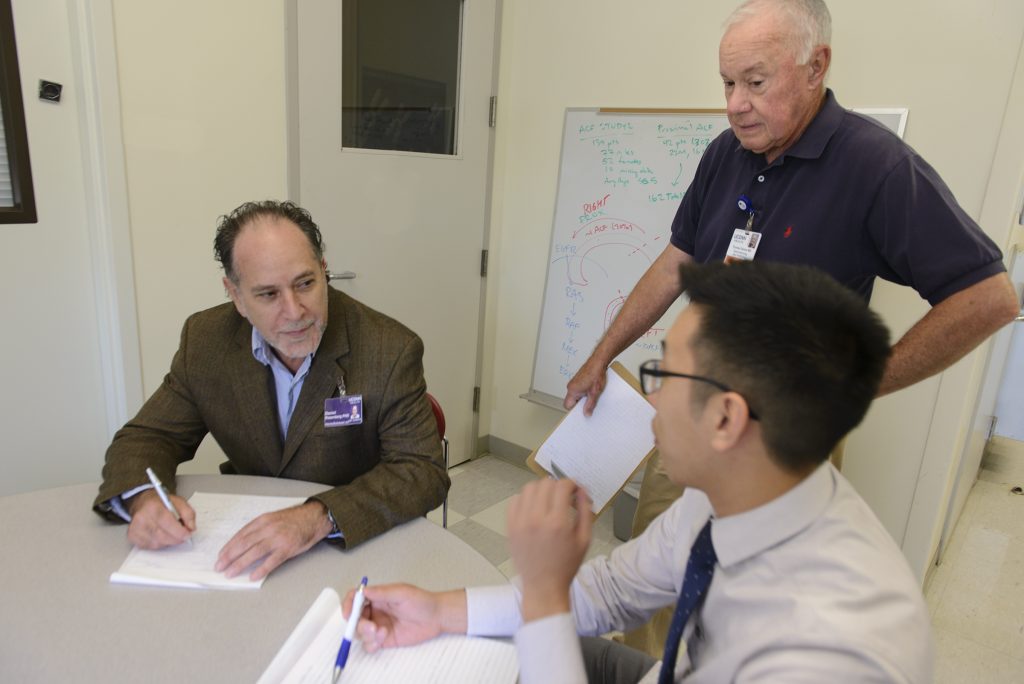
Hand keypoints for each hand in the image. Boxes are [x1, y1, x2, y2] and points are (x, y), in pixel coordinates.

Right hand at [126, 489, 195, 548]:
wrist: (142, 503)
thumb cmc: (161, 503)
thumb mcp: (178, 501)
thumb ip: (188, 513)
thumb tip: (191, 528)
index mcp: (152, 506)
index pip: (167, 522)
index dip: (179, 531)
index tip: (187, 534)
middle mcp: (141, 517)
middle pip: (162, 535)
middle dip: (176, 538)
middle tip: (183, 536)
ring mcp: (135, 528)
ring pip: (157, 543)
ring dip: (168, 541)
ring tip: (170, 532)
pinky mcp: (132, 536)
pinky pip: (151, 547)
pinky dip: (159, 543)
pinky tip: (160, 535)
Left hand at [215, 500, 330, 580]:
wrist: (314, 517)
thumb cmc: (294, 519)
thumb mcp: (273, 519)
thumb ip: (259, 529)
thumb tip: (244, 543)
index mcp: (263, 521)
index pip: (241, 535)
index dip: (229, 546)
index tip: (221, 555)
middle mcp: (268, 528)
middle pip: (244, 544)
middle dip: (229, 556)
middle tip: (219, 566)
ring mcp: (278, 538)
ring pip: (254, 552)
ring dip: (239, 564)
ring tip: (230, 573)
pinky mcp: (288, 548)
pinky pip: (272, 561)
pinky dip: (261, 569)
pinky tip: (253, 576)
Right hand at [349, 584, 466, 652]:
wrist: (436, 617)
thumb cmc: (421, 601)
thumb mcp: (401, 592)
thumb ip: (382, 593)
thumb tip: (363, 591)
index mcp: (377, 597)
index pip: (355, 599)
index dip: (348, 605)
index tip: (349, 613)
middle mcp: (375, 611)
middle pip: (355, 619)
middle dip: (359, 625)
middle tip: (371, 627)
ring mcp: (378, 626)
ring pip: (361, 633)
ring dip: (366, 635)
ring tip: (382, 633)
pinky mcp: (384, 639)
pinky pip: (369, 645)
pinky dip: (371, 644)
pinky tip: (382, 640)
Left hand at [507, 479, 592, 621]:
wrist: (543, 586)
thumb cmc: (566, 565)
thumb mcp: (584, 540)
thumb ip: (585, 512)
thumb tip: (582, 491)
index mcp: (558, 522)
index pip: (562, 486)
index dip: (571, 484)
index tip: (575, 491)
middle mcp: (536, 518)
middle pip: (545, 483)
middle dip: (557, 486)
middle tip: (563, 497)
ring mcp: (520, 522)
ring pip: (528, 488)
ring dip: (541, 490)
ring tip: (548, 501)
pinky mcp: (510, 527)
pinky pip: (514, 501)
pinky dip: (525, 499)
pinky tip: (533, 508)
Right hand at [564, 355, 607, 415]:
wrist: (598, 362)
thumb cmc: (596, 374)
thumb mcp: (594, 393)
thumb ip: (589, 405)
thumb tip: (586, 414)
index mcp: (572, 390)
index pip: (567, 405)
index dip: (574, 410)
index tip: (581, 412)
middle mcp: (571, 386)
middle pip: (571, 401)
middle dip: (580, 404)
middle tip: (589, 403)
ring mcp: (574, 382)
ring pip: (576, 395)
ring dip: (583, 397)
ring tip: (592, 394)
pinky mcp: (578, 380)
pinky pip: (579, 390)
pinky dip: (584, 392)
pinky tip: (592, 389)